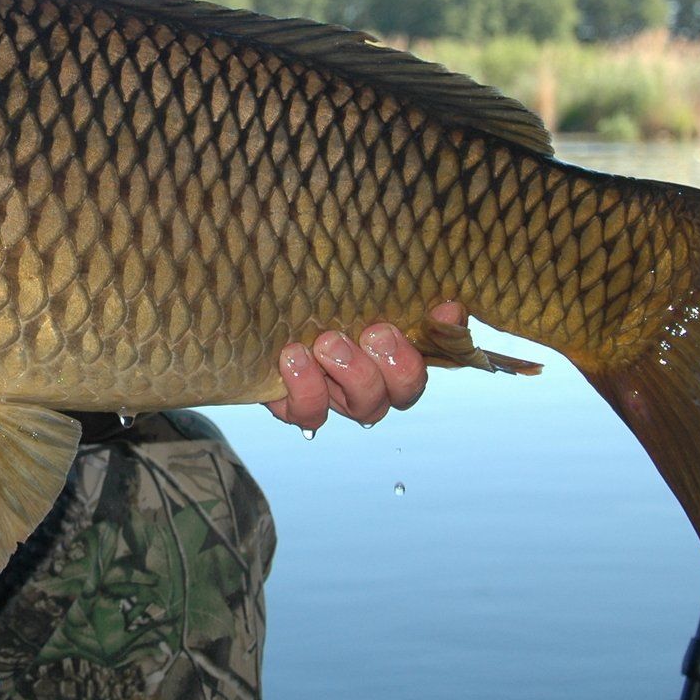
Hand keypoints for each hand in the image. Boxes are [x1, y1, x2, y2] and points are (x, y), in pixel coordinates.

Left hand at [265, 302, 455, 432]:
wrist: (249, 308)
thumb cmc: (310, 293)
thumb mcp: (352, 284)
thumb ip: (400, 291)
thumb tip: (450, 306)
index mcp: (390, 352)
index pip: (430, 356)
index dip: (439, 343)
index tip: (434, 314)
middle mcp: (370, 381)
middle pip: (402, 392)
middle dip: (394, 365)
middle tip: (374, 333)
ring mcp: (336, 397)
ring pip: (365, 408)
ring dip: (352, 375)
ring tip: (327, 343)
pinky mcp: (296, 406)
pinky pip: (310, 414)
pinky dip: (306, 389)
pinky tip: (293, 357)